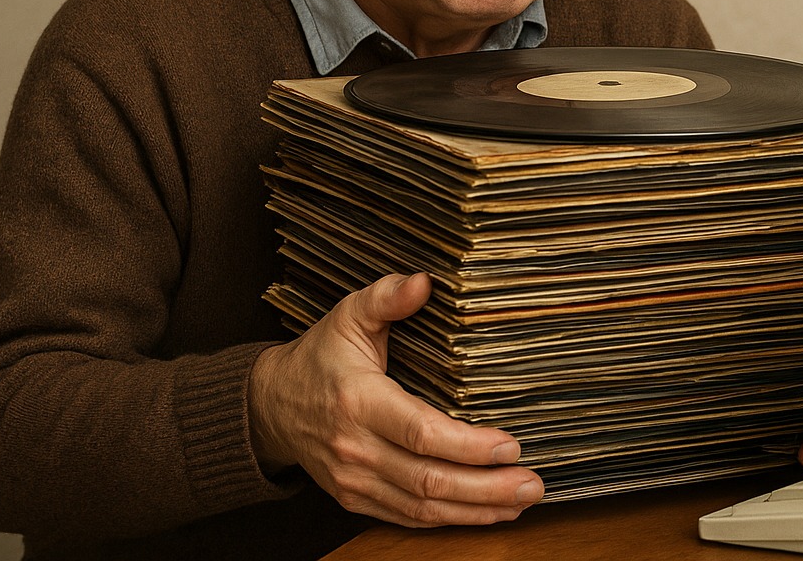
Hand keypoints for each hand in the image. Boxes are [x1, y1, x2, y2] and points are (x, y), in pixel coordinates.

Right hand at [248, 272, 542, 526]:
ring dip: (476, 511)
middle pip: (428, 480)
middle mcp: (355, 448)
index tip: (510, 445)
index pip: (421, 432)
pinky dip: (449, 520)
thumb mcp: (348, 316)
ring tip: (520, 503)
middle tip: (531, 484)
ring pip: (421, 507)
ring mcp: (354, 480)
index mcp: (359, 401)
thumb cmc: (319, 358)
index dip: (468, 445)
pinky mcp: (355, 499)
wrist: (271, 406)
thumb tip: (424, 281)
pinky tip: (485, 514)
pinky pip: (406, 518)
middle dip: (486, 488)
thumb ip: (386, 297)